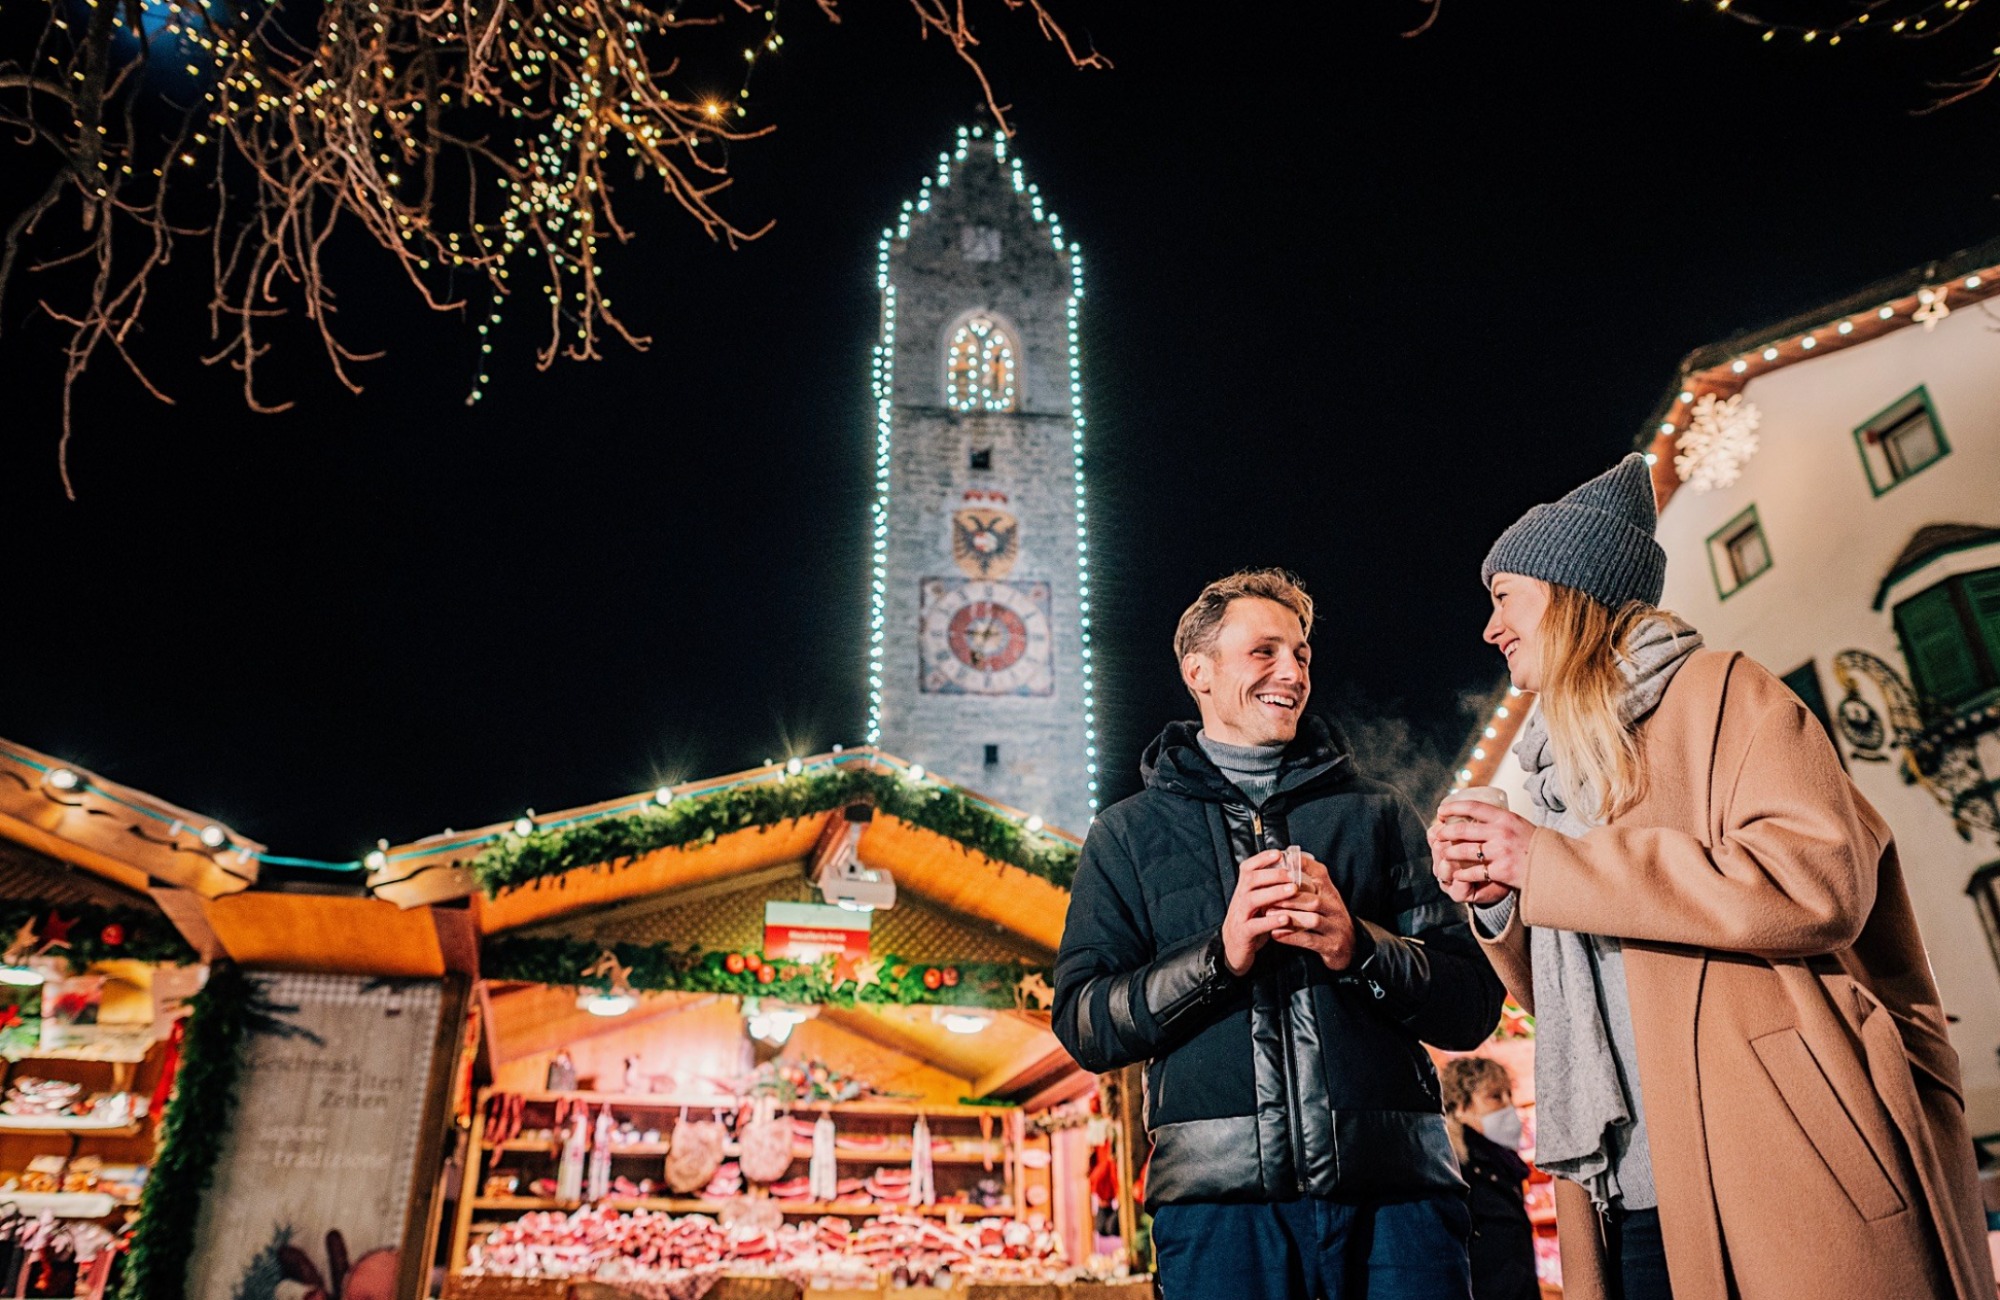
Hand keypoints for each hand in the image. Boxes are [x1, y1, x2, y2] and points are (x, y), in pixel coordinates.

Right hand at [1222, 849, 1302, 975]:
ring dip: (1274, 893)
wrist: (1234, 948)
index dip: (1262, 859)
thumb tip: (1293, 869)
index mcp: (1243, 889)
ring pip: (1252, 899)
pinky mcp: (1243, 933)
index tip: (1279, 853)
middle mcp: (1239, 898)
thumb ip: (1270, 887)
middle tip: (1293, 874)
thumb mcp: (1258, 901)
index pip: (1248, 867)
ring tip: (1293, 890)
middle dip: (1273, 874)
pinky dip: (1270, 921)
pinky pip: (1255, 925)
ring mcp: (1239, 915)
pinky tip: (1286, 918)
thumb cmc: (1252, 920)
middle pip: (1251, 879)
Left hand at [1267, 851, 1358, 970]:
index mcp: (1331, 893)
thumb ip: (1307, 883)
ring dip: (1289, 916)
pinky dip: (1292, 937)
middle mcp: (1335, 908)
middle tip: (1269, 896)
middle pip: (1314, 899)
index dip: (1302, 867)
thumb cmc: (1329, 918)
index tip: (1282, 862)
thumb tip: (1285, 861)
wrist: (1351, 947)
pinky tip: (1276, 933)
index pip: (1320, 874)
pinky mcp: (1332, 945)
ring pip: (1313, 919)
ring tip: (1269, 914)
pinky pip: (1310, 940)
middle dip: (1290, 898)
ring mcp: (1335, 928)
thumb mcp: (1323, 898)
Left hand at [1427, 802, 1535, 900]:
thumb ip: (1499, 820)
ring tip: (1444, 854)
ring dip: (1450, 853)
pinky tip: (1457, 875)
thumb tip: (1473, 814)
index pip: (1473, 807)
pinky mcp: (1501, 870)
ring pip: (1464, 851)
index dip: (1453, 807)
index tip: (1441, 810)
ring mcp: (1500, 852)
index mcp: (1505, 818)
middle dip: (1445, 833)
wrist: (1555, 866)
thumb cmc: (1534, 844)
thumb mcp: (1519, 824)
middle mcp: (1501, 832)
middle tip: (1437, 835)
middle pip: (1463, 830)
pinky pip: (1474, 872)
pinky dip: (1462, 874)